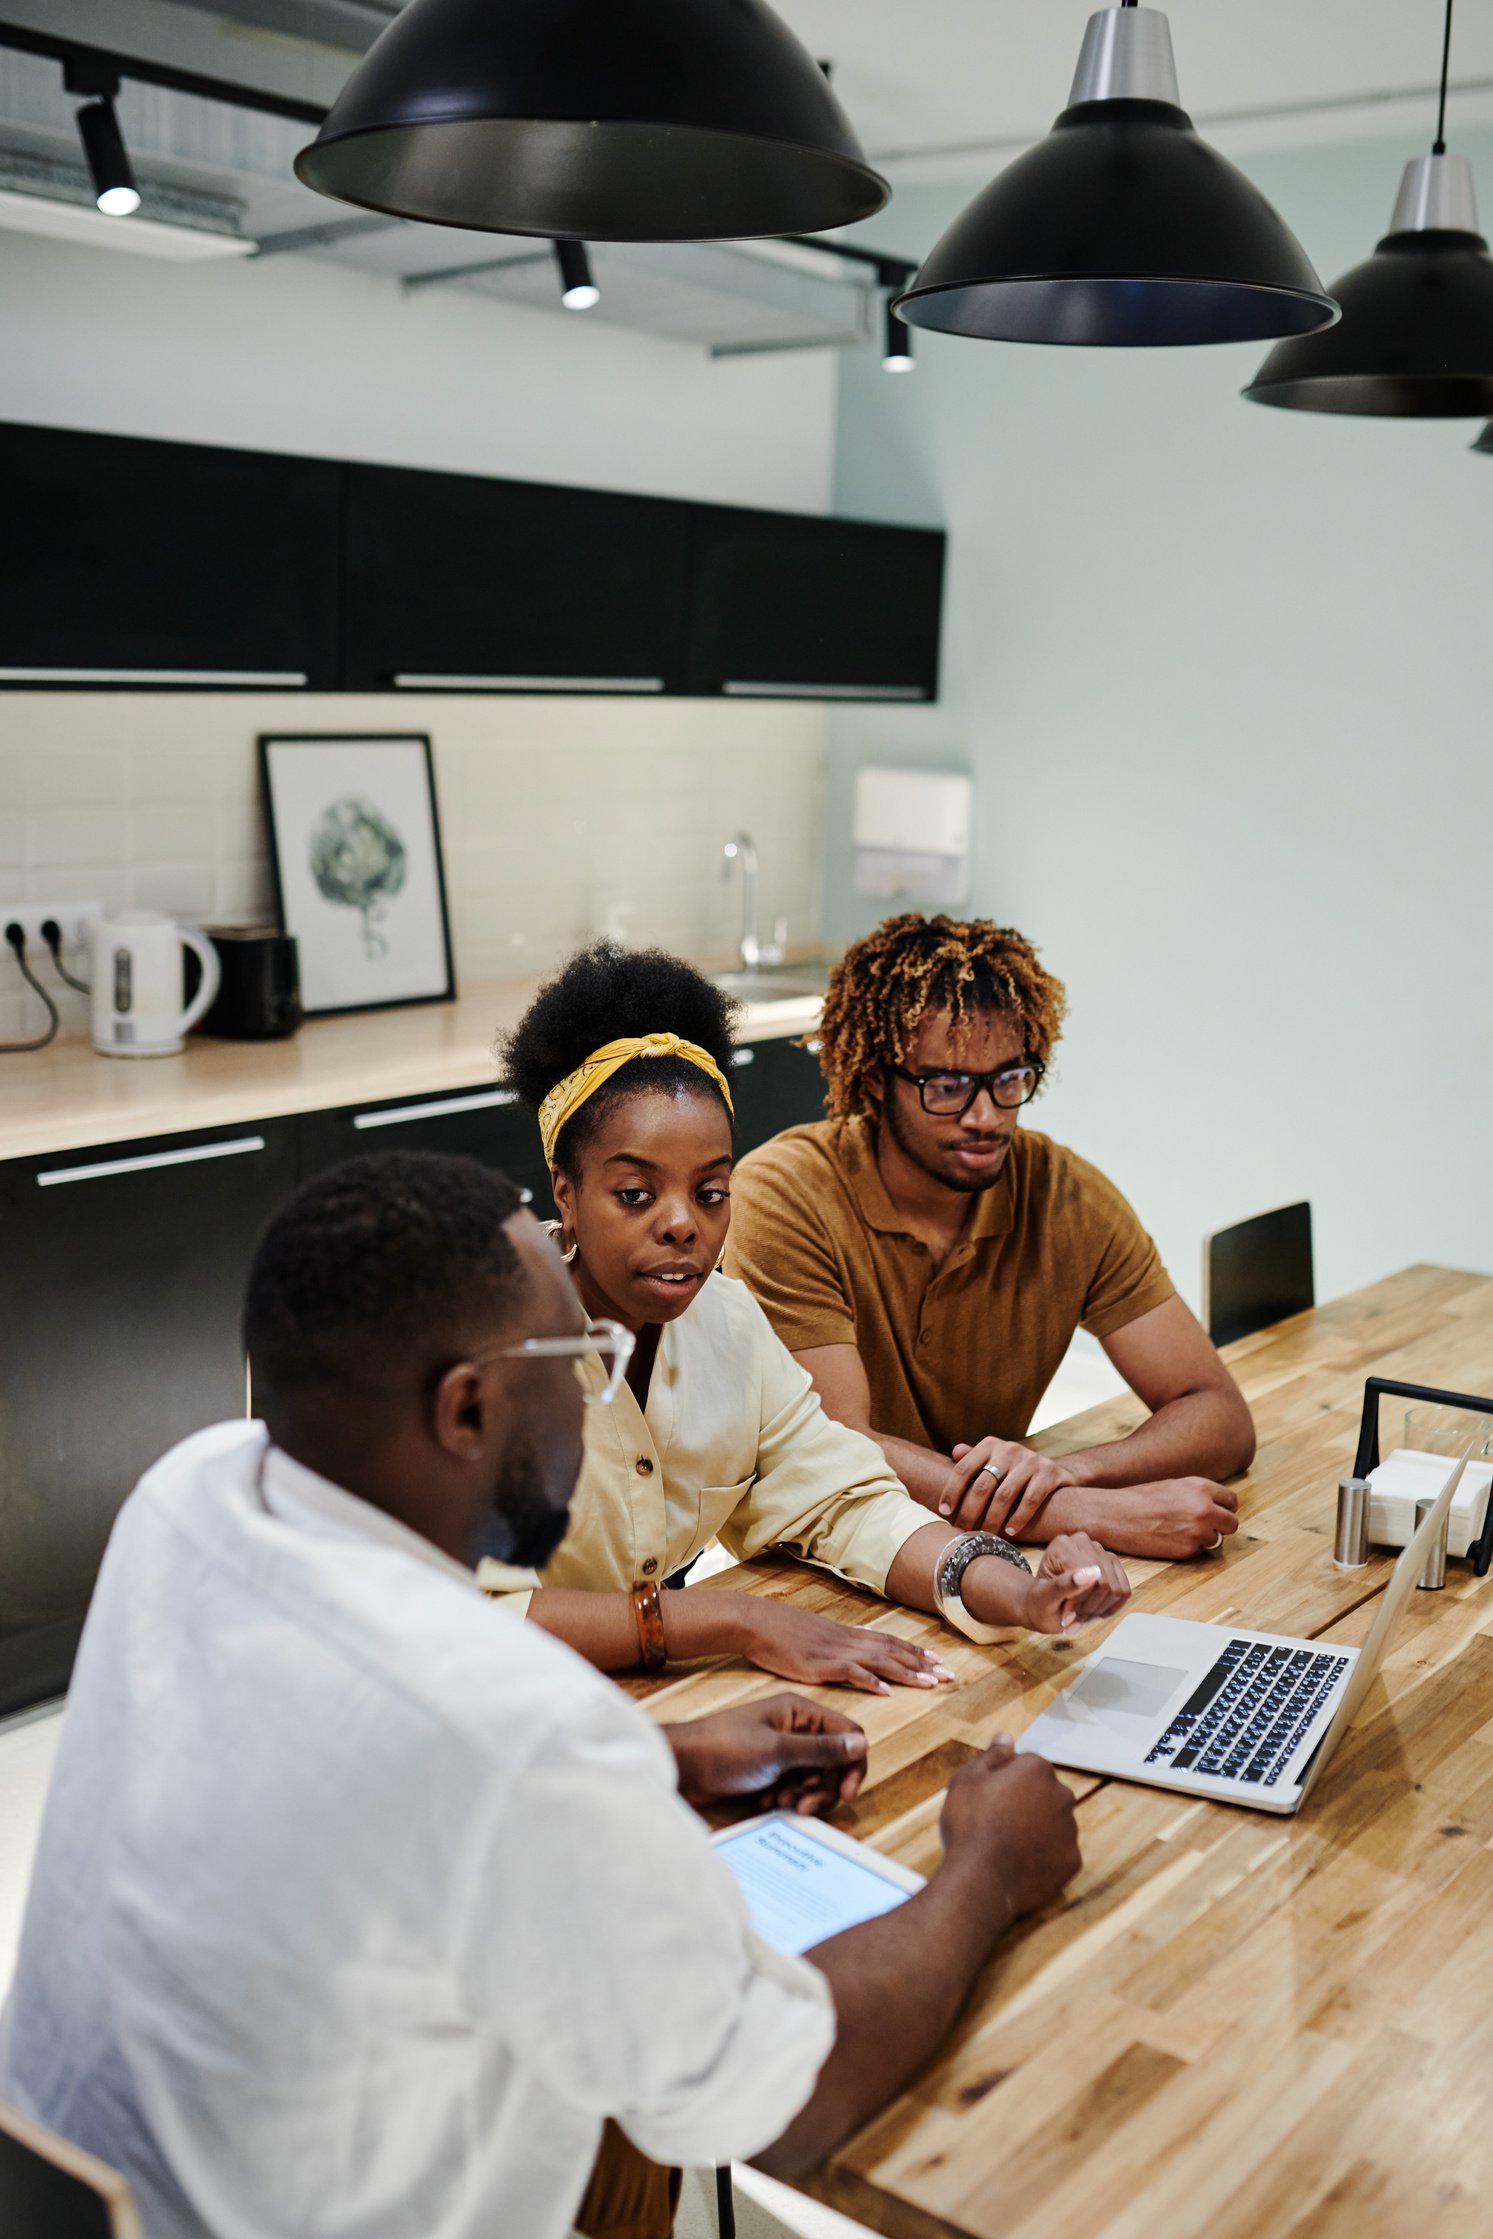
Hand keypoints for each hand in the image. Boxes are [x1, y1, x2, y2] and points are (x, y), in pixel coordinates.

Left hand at [663, 1695, 868, 1816]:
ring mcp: (781, 1749)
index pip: (847, 1734)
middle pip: (833, 1761)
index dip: (852, 1764)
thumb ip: (821, 1750)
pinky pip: (793, 1787)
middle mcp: (794, 1728)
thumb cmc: (723, 1750)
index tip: (844, 1794)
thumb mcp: (776, 1751)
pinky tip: (764, 1802)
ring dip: (803, 1796)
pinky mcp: (768, 1770)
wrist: (679, 1767)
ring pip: (813, 1778)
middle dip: (823, 1788)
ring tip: (779, 1805)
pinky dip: (785, 1798)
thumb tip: (862, 1743)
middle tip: (803, 1807)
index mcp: (799, 1712)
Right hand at [742, 1601, 953, 1696]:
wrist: (756, 1622)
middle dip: (923, 1664)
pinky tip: (889, 1693)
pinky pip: (851, 1673)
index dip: (916, 1652)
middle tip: (949, 1675)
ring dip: (908, 1673)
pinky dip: (872, 1681)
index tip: (939, 1660)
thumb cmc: (781, 1630)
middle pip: (893, 1652)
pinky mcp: (820, 1665)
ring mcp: (835, 1652)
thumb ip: (839, 1641)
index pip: (890, 1642)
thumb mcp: (816, 1633)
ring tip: (930, 1684)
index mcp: (847, 1635)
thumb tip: (858, 1642)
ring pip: (880, 1661)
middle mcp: (847, 1641)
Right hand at [938, 1736, 1080, 1921]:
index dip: (1007, 1781)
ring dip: (1038, 1829)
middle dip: (1028, 1802)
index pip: (1027, 1766)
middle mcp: (1061, 1795)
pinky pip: (1059, 1854)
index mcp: (1037, 1769)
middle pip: (1045, 1793)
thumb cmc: (969, 1824)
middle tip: (998, 1822)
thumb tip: (1007, 1737)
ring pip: (1054, 1823)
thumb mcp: (967, 1780)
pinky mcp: (1072, 1862)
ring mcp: (1070, 1831)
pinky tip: (1021, 1865)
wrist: (980, 1880)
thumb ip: (992, 1756)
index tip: (990, 1798)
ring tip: (1008, 1847)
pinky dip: (1045, 1857)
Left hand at [940, 1438, 1076, 1535]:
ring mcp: (1030, 1460)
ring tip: (986, 1535)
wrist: (1054, 1470)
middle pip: (983, 1485)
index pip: (964, 1468)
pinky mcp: (1049, 1473)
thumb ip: (974, 1458)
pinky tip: (1011, 1531)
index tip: (944, 1511)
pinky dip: (1019, 1517)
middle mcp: (1009, 1449)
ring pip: (1005, 1495)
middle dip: (970, 1511)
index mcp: (990, 1445)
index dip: (952, 1490)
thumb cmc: (1014, 1470)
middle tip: (965, 1530)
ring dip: (993, 1519)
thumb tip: (955, 1451)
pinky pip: (1031, 1499)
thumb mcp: (993, 1460)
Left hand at [1020, 1534, 1130, 1635]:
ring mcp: (1101, 1552)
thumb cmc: (1039, 1602)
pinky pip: (1124, 1592)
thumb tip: (1093, 1573)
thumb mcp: (1044, 1597)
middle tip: (1072, 1619)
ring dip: (1098, 1611)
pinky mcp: (1113, 1566)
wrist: (1042, 1606)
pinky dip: (1110, 1609)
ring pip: (1116, 1590)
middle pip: (1104, 1583)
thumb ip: (1065, 1585)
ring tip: (1080, 1617)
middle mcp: (1083, 1542)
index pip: (1087, 1577)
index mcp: (1062, 1545)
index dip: (1079, 1602)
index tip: (1065, 1616)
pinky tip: (1092, 1612)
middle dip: (1089, 1608)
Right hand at [1082, 1477, 1239, 1557]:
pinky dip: (1188, 1548)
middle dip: (1220, 1526)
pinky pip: (1198, 1551)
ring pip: (1216, 1540)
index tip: (1216, 1513)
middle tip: (1204, 1527)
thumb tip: (1216, 1506)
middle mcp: (1204, 1508)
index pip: (1231, 1501)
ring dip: (1202, 1538)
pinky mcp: (1188, 1550)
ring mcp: (1197, 1531)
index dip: (1223, 1508)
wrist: (1114, 1515)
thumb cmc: (1139, 1499)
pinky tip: (1169, 1539)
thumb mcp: (1174, 1486)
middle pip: (1231, 1523)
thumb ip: (1198, 1495)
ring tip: (1178, 1531)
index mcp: (1200, 1487)